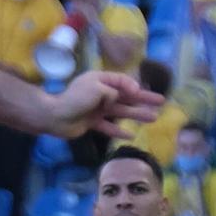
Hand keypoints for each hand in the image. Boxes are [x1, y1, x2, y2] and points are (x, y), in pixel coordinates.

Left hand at [43, 70, 164, 138]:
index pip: (121, 81)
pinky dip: (119, 131)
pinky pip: (108, 127)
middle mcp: (100, 93)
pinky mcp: (91, 123)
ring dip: (137, 114)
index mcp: (100, 80)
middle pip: (125, 96)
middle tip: (161, 102)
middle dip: (143, 99)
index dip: (132, 86)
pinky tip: (131, 135)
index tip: (139, 93)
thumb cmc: (74, 99)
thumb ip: (112, 92)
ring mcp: (96, 109)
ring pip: (121, 111)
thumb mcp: (96, 89)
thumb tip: (117, 99)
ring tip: (153, 118)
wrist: (54, 117)